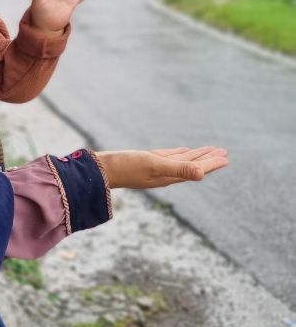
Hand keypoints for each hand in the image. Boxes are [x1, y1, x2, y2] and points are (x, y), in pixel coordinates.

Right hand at [94, 147, 227, 189]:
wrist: (101, 170)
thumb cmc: (126, 167)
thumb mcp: (154, 165)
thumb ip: (178, 168)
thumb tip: (203, 174)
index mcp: (170, 176)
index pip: (195, 169)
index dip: (211, 163)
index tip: (225, 157)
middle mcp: (165, 173)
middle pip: (192, 165)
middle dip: (208, 159)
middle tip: (223, 153)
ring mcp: (156, 168)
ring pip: (182, 161)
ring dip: (196, 156)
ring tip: (209, 150)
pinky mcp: (147, 161)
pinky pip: (169, 157)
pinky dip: (180, 154)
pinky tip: (184, 151)